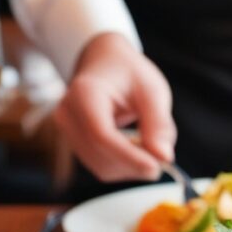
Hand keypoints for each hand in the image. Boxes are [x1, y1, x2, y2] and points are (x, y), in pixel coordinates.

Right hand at [54, 32, 176, 180]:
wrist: (104, 62)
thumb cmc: (129, 72)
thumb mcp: (152, 90)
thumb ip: (159, 124)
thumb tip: (164, 157)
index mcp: (85, 93)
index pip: (101, 135)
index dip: (130, 157)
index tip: (158, 167)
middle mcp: (68, 114)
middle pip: (100, 155)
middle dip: (134, 165)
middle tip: (163, 157)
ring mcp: (67, 130)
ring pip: (101, 167)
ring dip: (131, 168)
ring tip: (150, 147)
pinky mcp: (74, 143)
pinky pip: (99, 166)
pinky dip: (123, 166)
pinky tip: (136, 149)